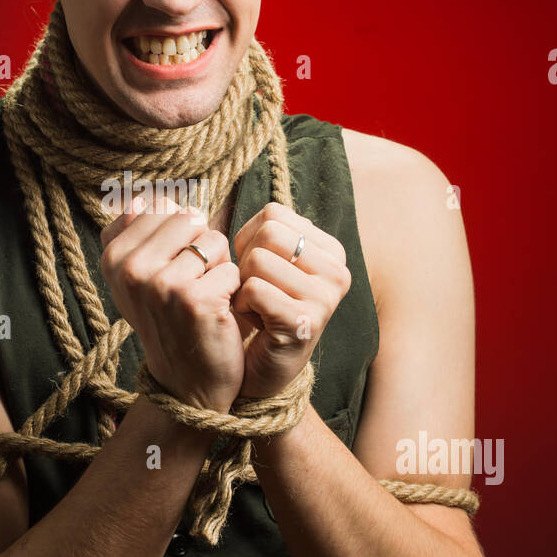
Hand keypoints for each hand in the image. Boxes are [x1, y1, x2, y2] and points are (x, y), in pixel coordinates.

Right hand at [100, 198, 245, 413]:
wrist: (187, 384)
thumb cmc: (170, 322)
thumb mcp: (140, 278)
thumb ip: (138, 233)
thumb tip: (143, 195)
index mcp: (113, 257)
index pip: (164, 208)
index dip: (180, 237)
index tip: (170, 272)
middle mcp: (131, 268)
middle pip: (191, 219)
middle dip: (202, 249)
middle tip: (191, 287)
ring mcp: (161, 284)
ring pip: (214, 241)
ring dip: (220, 269)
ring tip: (204, 298)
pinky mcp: (195, 299)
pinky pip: (232, 269)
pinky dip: (234, 292)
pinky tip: (218, 315)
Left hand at [231, 202, 351, 399]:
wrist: (257, 368)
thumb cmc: (257, 310)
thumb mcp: (264, 262)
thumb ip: (262, 230)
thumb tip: (218, 187)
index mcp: (330, 249)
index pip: (273, 213)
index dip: (247, 238)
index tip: (255, 269)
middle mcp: (337, 269)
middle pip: (267, 233)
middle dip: (244, 261)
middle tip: (254, 290)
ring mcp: (326, 296)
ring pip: (257, 260)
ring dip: (242, 286)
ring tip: (257, 307)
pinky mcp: (307, 321)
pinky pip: (254, 290)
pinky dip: (242, 306)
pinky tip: (256, 323)